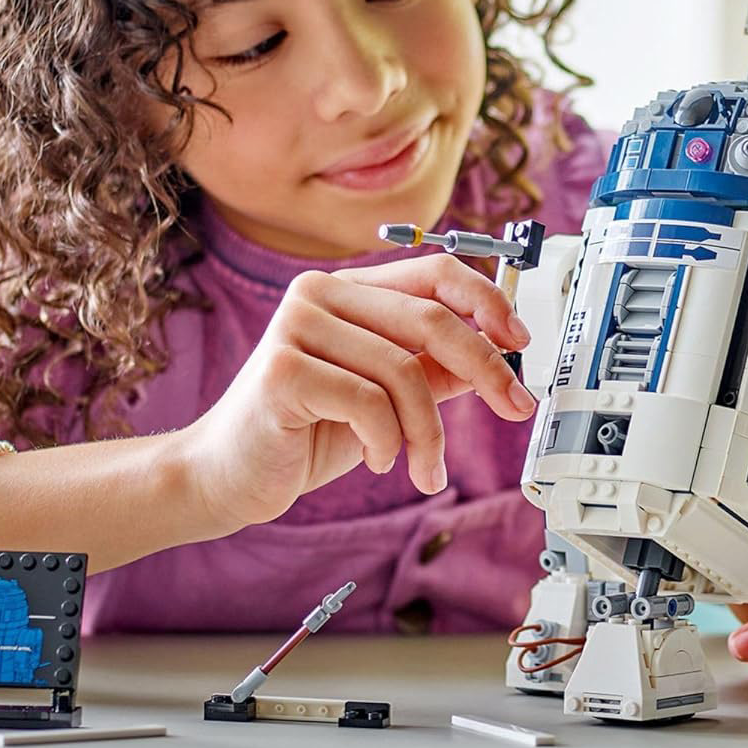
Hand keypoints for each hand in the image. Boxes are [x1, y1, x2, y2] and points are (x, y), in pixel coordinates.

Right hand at [182, 254, 535, 531]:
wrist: (228, 476)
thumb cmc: (305, 432)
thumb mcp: (386, 398)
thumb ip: (432, 370)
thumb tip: (499, 356)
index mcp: (347, 289)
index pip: (434, 272)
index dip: (488, 301)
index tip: (520, 341)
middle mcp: (318, 294)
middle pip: (430, 319)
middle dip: (485, 368)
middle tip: (515, 408)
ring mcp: (296, 327)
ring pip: (404, 372)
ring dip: (428, 433)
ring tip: (423, 467)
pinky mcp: (282, 371)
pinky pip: (369, 404)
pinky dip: (389, 443)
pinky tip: (378, 460)